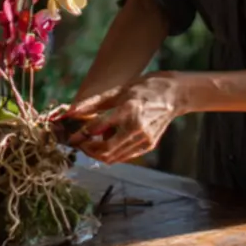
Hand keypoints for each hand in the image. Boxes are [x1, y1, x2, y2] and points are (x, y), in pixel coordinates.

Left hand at [64, 71, 187, 164]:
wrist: (175, 95)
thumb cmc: (145, 88)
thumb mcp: (119, 90)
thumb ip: (94, 103)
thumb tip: (72, 110)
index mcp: (127, 110)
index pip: (97, 128)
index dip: (80, 135)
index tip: (71, 137)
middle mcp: (136, 128)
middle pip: (105, 150)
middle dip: (88, 149)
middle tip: (80, 143)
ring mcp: (144, 139)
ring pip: (114, 157)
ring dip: (99, 153)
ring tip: (91, 143)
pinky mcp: (149, 146)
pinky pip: (124, 156)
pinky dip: (112, 153)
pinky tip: (107, 142)